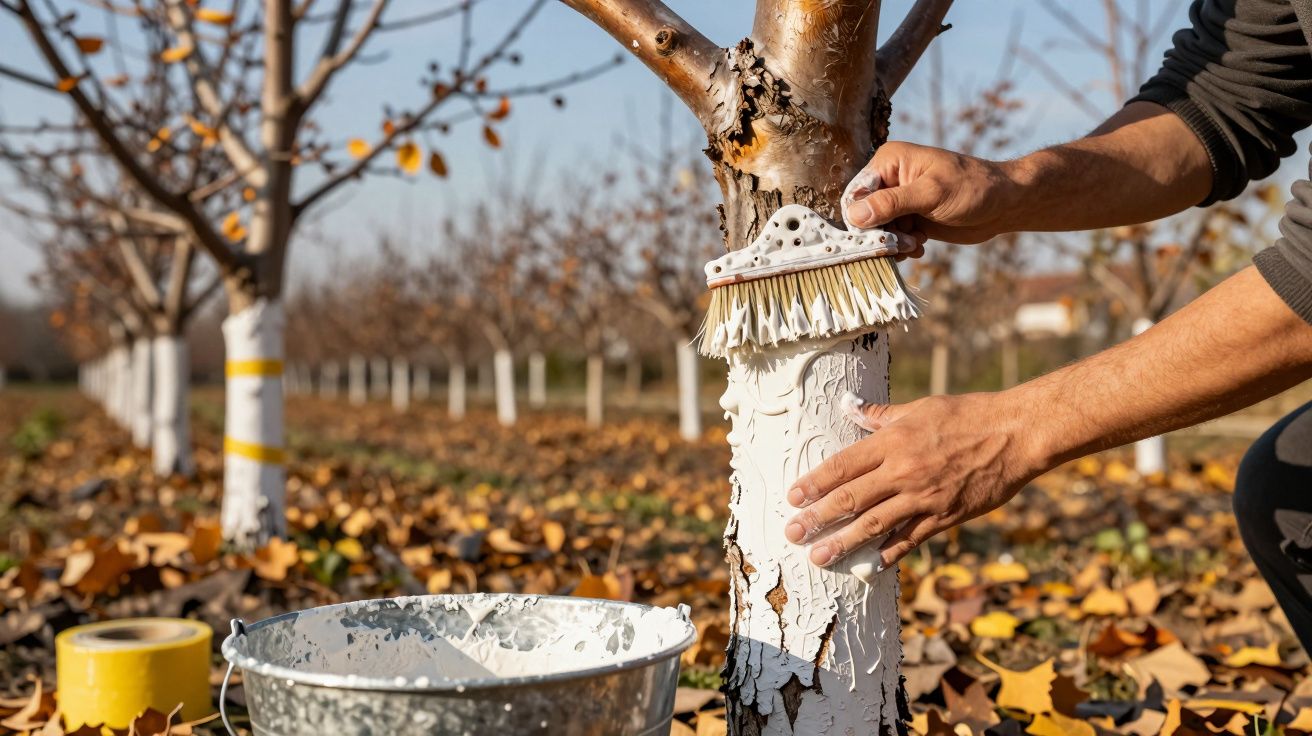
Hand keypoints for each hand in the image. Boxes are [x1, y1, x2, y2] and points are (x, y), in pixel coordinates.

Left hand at [783, 391, 1045, 568]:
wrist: (1016, 434)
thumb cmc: (968, 415)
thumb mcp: (920, 407)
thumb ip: (881, 416)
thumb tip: (850, 408)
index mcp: (893, 441)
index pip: (843, 465)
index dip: (815, 483)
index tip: (793, 497)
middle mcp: (903, 471)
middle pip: (852, 498)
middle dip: (818, 517)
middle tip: (792, 533)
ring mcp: (924, 497)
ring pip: (875, 525)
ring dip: (843, 543)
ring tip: (818, 557)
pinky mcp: (945, 516)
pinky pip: (910, 539)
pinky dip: (888, 554)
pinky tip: (869, 567)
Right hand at [846, 141, 1020, 244]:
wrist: (1004, 205)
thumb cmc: (973, 188)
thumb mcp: (931, 194)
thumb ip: (892, 203)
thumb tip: (854, 215)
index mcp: (889, 162)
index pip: (857, 193)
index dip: (861, 218)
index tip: (877, 238)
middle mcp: (890, 179)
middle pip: (863, 215)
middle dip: (881, 234)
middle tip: (903, 244)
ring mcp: (899, 200)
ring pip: (877, 230)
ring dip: (893, 243)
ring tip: (916, 244)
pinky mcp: (909, 219)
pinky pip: (892, 238)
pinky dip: (902, 247)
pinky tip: (920, 246)